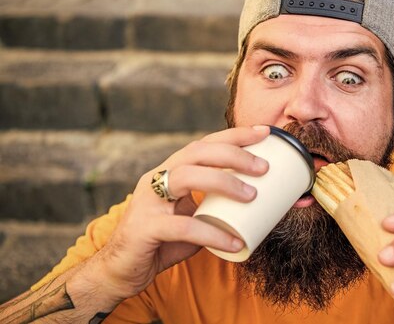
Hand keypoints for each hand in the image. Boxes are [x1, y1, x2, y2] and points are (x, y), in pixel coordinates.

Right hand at [83, 126, 269, 301]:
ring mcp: (148, 202)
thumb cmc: (162, 242)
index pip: (204, 145)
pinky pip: (184, 227)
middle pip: (196, 153)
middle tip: (263, 167)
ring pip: (186, 177)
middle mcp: (157, 179)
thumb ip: (216, 208)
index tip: (264, 133)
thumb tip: (262, 207)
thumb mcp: (193, 218)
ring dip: (224, 182)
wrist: (120, 271)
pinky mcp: (145, 228)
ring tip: (252, 195)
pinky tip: (235, 242)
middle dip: (233, 155)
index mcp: (170, 172)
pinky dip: (213, 233)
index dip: (234, 136)